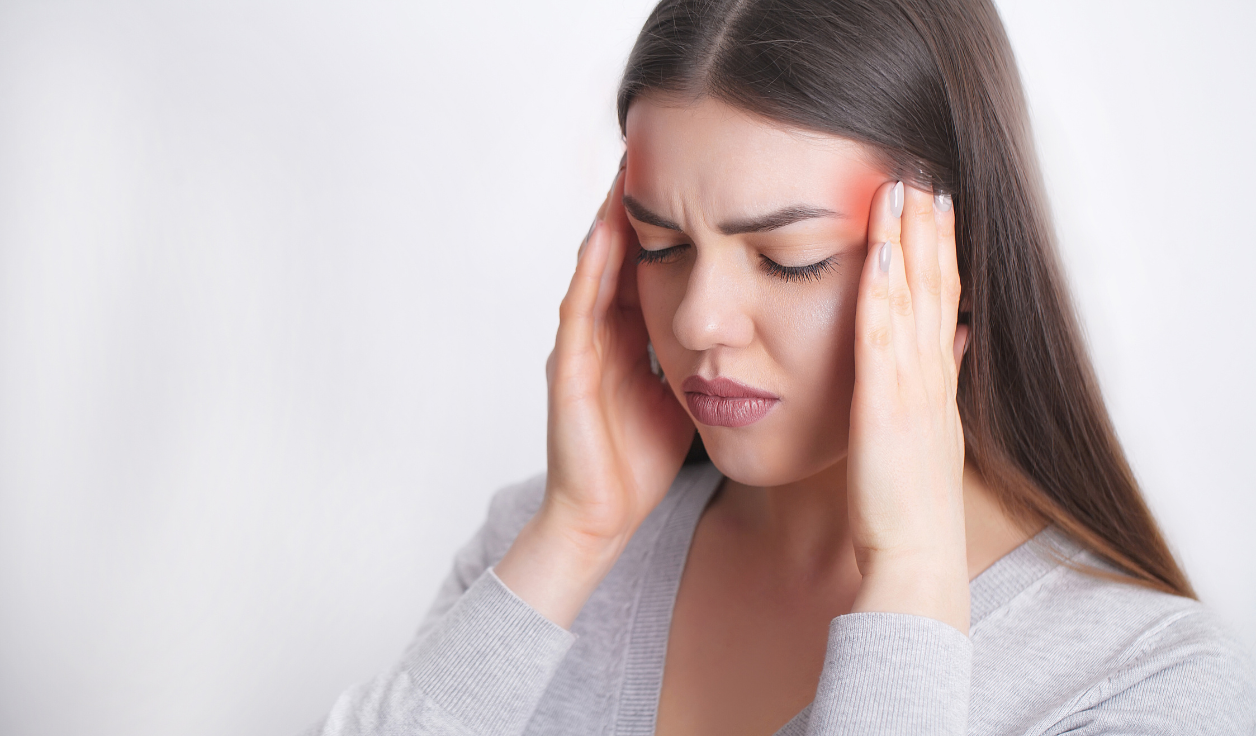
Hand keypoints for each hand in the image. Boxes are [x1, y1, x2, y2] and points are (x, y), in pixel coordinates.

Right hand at [495, 164, 694, 627]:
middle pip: (622, 251)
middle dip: (640, 202)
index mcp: (633, 335)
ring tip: (630, 168)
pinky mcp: (567, 369)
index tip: (699, 173)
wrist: (602, 517)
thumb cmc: (644, 459)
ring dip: (610, 218)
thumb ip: (706, 349)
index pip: (653, 260)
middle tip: (658, 145)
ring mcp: (580, 346)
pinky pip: (580, 307)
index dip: (672, 218)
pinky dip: (593, 269)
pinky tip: (607, 234)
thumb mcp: (687, 390)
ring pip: (596, 267)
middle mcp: (603, 331)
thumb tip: (754, 320)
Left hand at [846, 181, 971, 633]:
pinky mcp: (887, 403)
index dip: (940, 247)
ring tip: (906, 186)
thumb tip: (958, 339)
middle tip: (924, 170)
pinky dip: (885, 288)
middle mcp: (931, 372)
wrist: (916, 555)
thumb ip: (941, 382)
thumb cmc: (911, 502)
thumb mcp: (932, 433)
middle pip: (936, 284)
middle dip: (930, 226)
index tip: (934, 201)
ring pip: (916, 297)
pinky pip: (883, 334)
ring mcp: (913, 385)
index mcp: (936, 378)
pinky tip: (881, 249)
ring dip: (911, 240)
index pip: (943, 298)